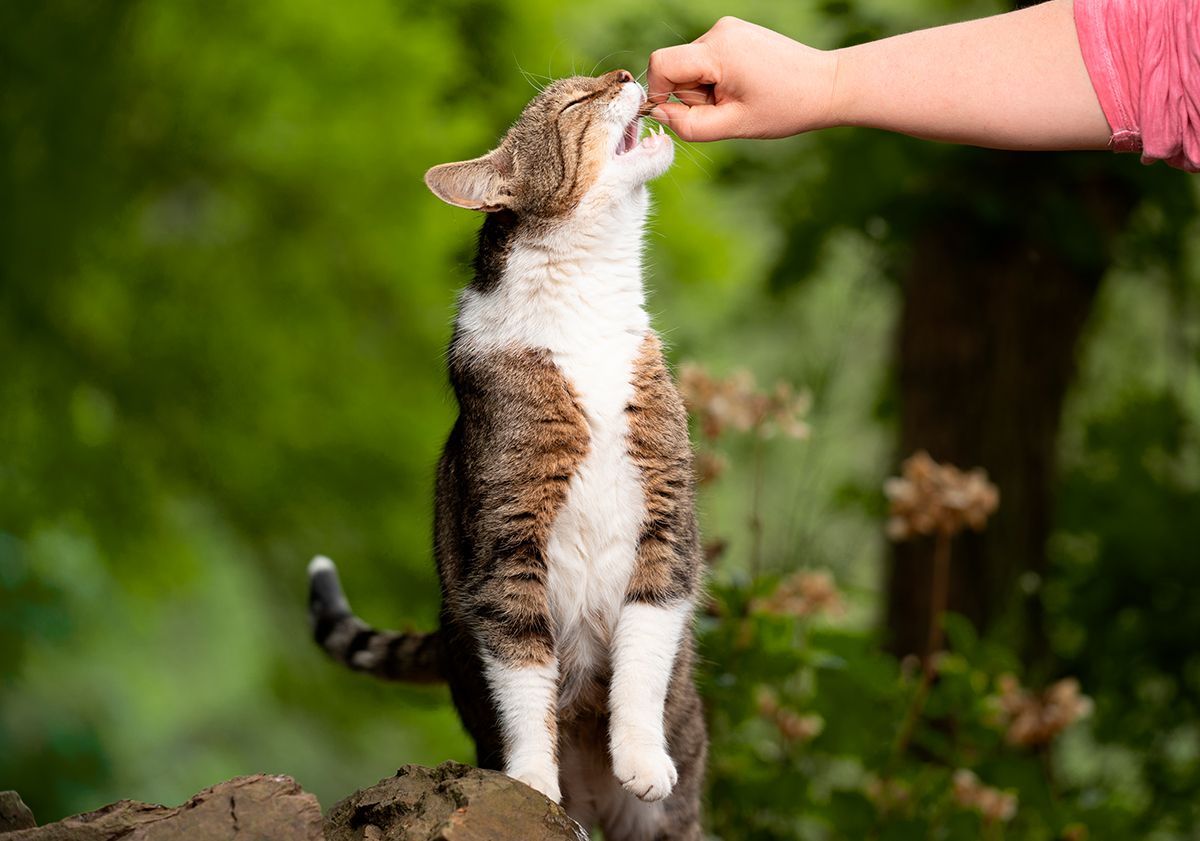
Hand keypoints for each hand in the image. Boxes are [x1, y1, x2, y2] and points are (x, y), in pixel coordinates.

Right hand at [646, 16, 838, 141]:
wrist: (826, 85)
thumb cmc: (785, 107)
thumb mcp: (734, 125)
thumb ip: (690, 124)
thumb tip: (659, 114)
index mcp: (718, 51)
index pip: (661, 64)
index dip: (659, 92)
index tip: (680, 114)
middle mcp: (720, 31)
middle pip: (677, 66)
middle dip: (691, 95)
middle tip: (725, 109)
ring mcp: (728, 28)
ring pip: (692, 65)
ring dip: (705, 88)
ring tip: (739, 98)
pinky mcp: (735, 33)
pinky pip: (707, 59)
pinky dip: (716, 78)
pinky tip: (743, 86)